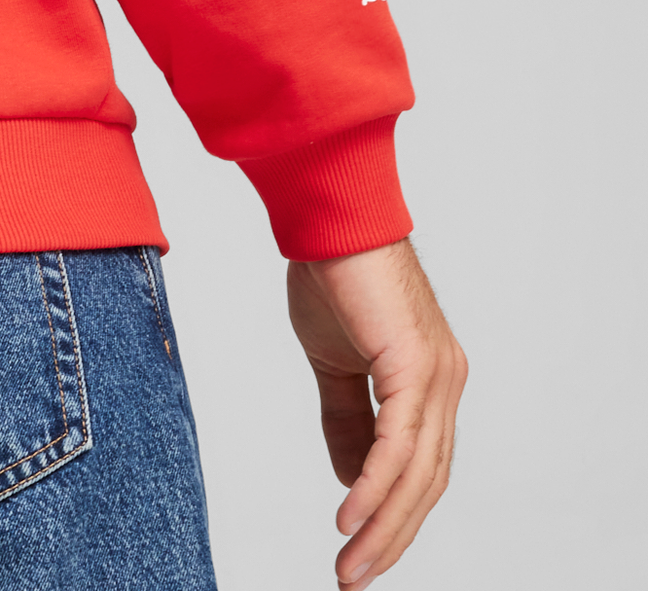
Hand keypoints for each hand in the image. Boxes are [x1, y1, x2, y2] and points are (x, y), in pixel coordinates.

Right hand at [286, 239, 465, 583]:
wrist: (327, 218)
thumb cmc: (331, 274)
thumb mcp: (333, 360)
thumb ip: (345, 416)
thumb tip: (351, 476)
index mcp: (429, 381)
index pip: (421, 467)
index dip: (395, 513)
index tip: (362, 549)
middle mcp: (444, 384)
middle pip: (426, 483)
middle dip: (391, 537)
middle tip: (354, 576)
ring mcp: (435, 377)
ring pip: (416, 474)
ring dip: (382, 527)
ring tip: (350, 564)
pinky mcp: (413, 367)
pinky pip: (397, 445)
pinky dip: (374, 487)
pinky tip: (351, 516)